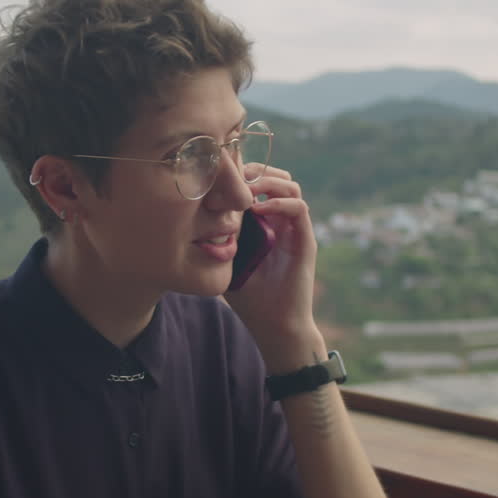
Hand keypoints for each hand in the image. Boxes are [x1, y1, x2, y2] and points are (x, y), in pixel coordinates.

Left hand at [223, 166, 325, 372]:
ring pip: (290, 186)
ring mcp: (294, 230)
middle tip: (234, 178)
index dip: (241, 174)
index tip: (221, 177)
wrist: (274, 326)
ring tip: (246, 191)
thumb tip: (192, 212)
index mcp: (264, 222)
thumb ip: (218, 236)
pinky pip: (299, 208)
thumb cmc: (248, 298)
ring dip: (268, 182)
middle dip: (255, 171)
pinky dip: (279, 203)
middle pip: (276, 176)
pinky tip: (259, 210)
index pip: (258, 183)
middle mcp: (281, 221)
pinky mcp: (305, 241)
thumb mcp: (226, 260)